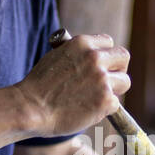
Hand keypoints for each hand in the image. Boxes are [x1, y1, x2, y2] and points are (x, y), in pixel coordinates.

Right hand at [15, 34, 130, 136]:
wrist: (30, 108)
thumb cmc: (38, 87)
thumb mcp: (56, 56)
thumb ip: (77, 55)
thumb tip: (91, 59)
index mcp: (82, 43)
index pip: (108, 43)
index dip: (105, 56)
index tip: (99, 67)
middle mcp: (95, 57)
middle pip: (123, 57)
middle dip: (117, 69)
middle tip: (108, 81)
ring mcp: (102, 79)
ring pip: (124, 82)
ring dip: (114, 90)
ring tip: (97, 98)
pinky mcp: (105, 100)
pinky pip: (116, 104)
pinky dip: (105, 109)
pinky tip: (88, 111)